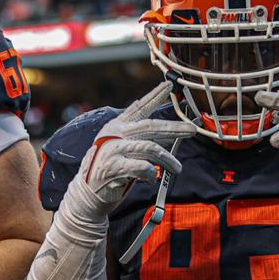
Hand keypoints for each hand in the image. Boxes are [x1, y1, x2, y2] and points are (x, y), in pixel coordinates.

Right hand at [69, 82, 195, 219]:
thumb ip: (139, 138)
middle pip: (150, 127)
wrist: (86, 194)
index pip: (139, 108)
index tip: (169, 85)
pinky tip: (152, 178)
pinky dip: (150, 173)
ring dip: (167, 159)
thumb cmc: (109, 170)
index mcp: (116, 126)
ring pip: (150, 148)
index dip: (154, 96)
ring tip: (177, 168)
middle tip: (192, 130)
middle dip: (173, 128)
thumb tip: (164, 129)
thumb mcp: (121, 148)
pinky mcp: (113, 167)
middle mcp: (114, 134)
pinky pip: (141, 166)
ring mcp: (112, 150)